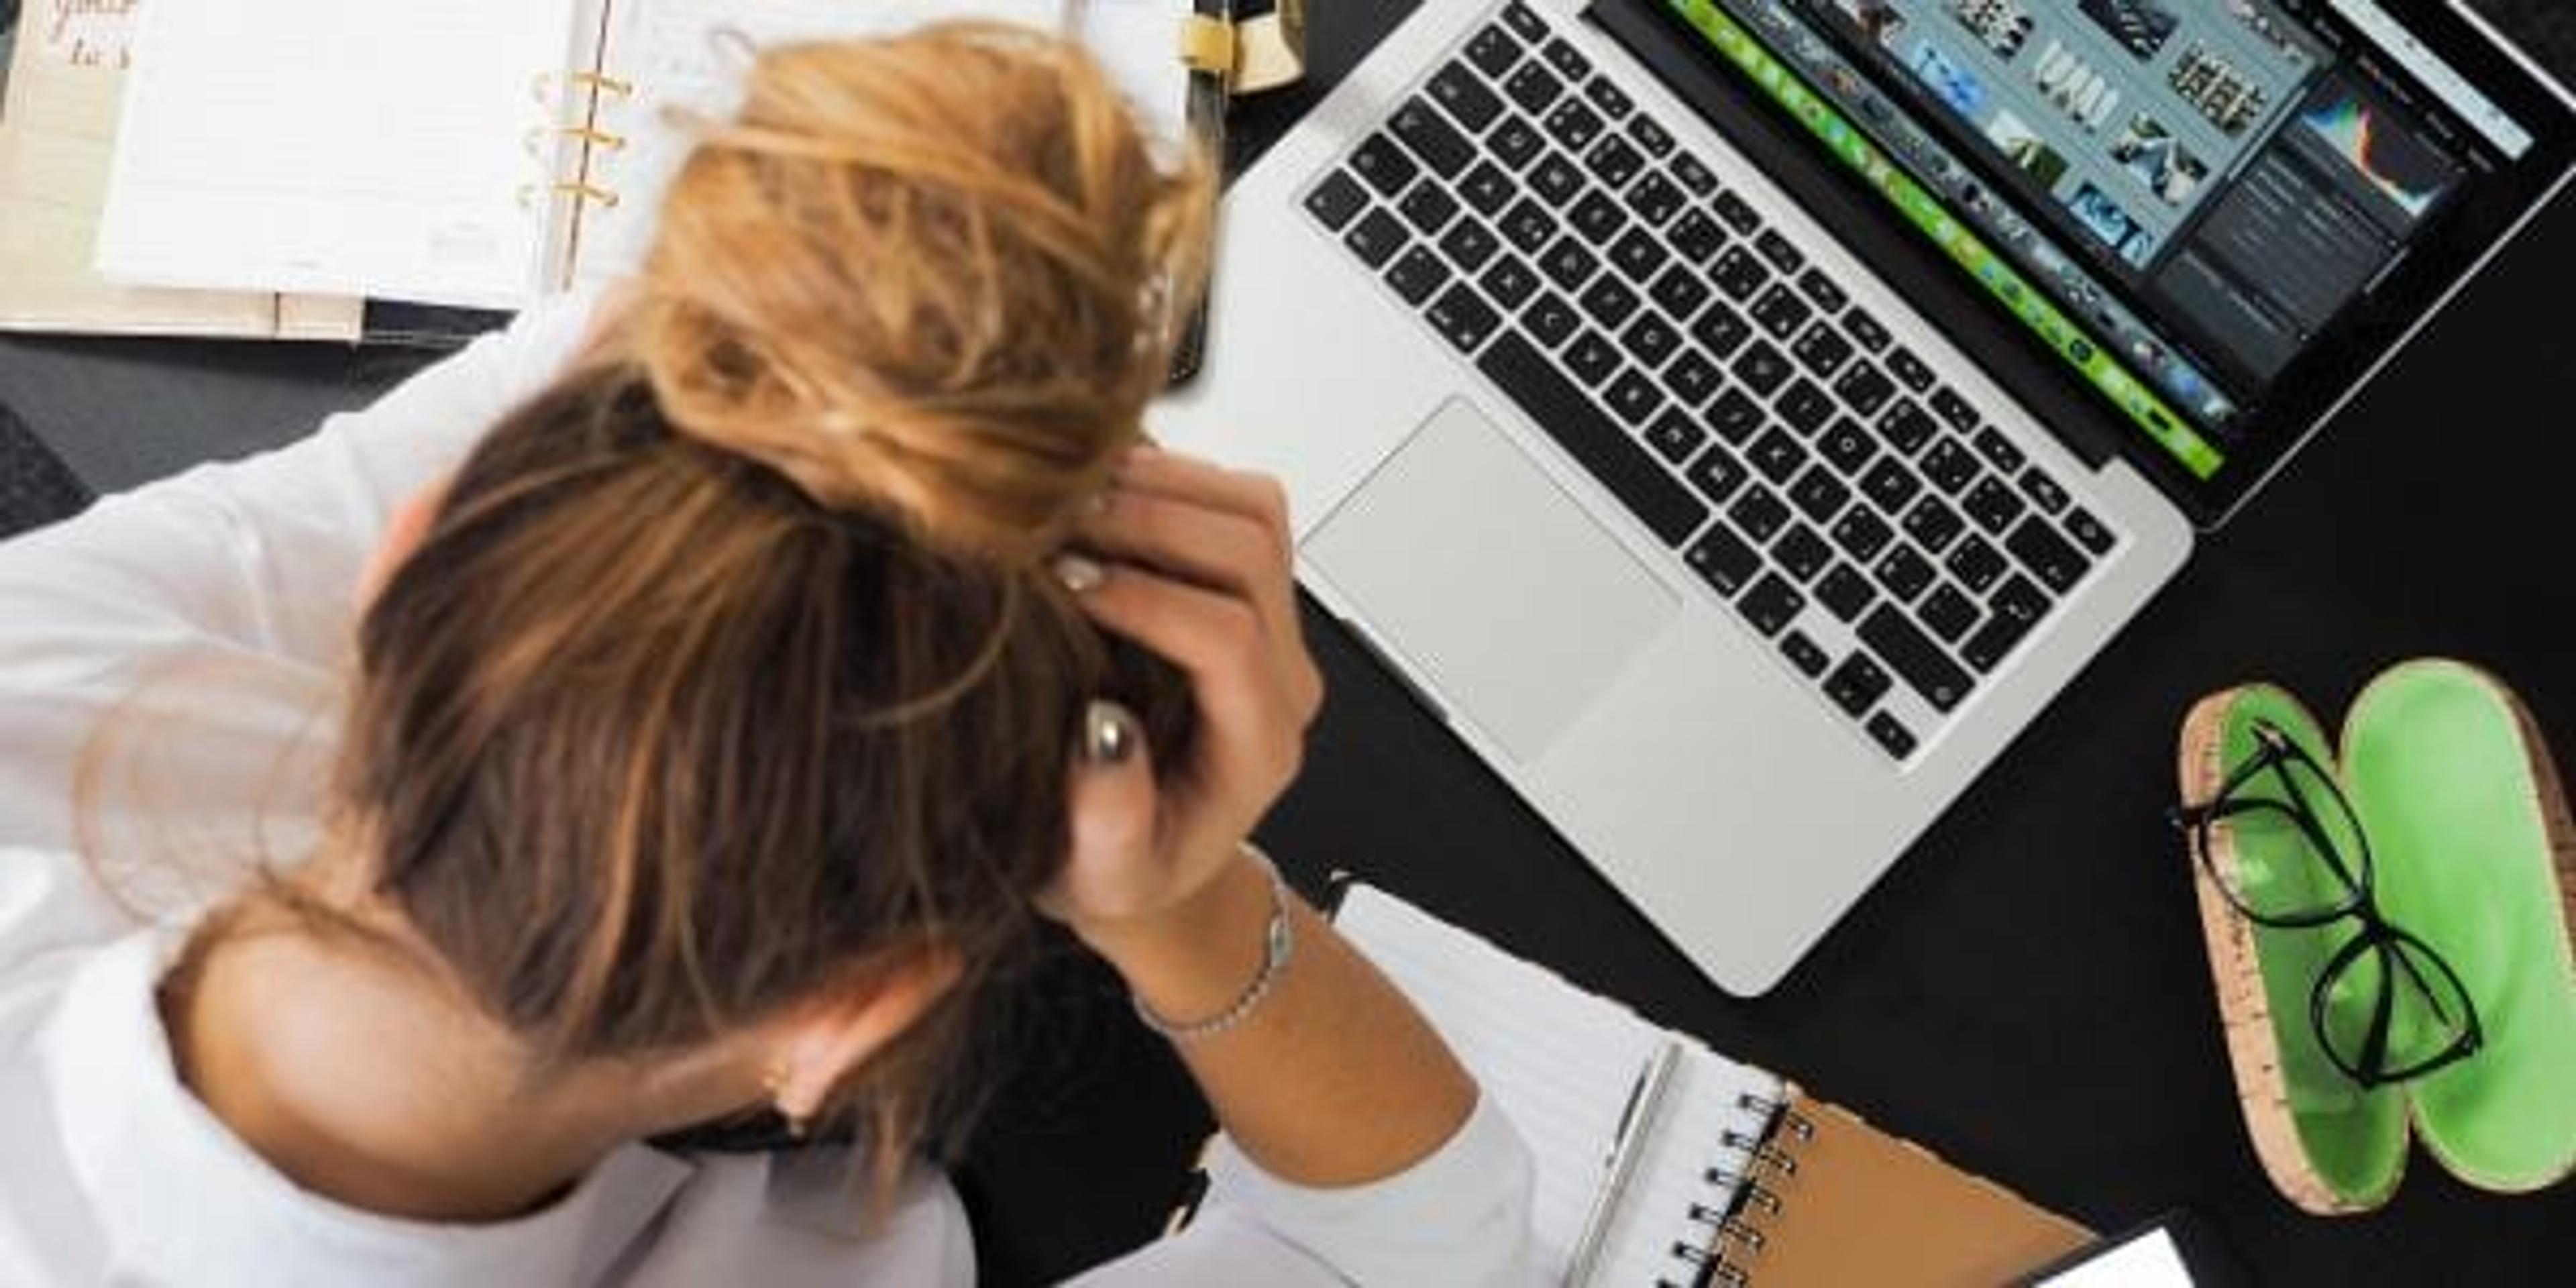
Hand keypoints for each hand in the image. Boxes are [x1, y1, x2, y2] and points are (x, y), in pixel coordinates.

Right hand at [1037, 447, 1323, 950]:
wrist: (1147, 857)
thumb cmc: (1120, 869)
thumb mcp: (1100, 878)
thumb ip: (1109, 824)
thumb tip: (1102, 732)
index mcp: (1258, 746)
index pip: (1229, 639)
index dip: (1148, 600)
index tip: (1064, 586)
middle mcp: (1283, 676)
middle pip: (1252, 553)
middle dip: (1152, 521)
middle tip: (1056, 523)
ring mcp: (1273, 624)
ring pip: (1255, 510)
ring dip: (1163, 484)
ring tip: (1070, 496)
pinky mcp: (1246, 588)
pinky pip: (1232, 501)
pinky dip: (1167, 476)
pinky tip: (1092, 491)